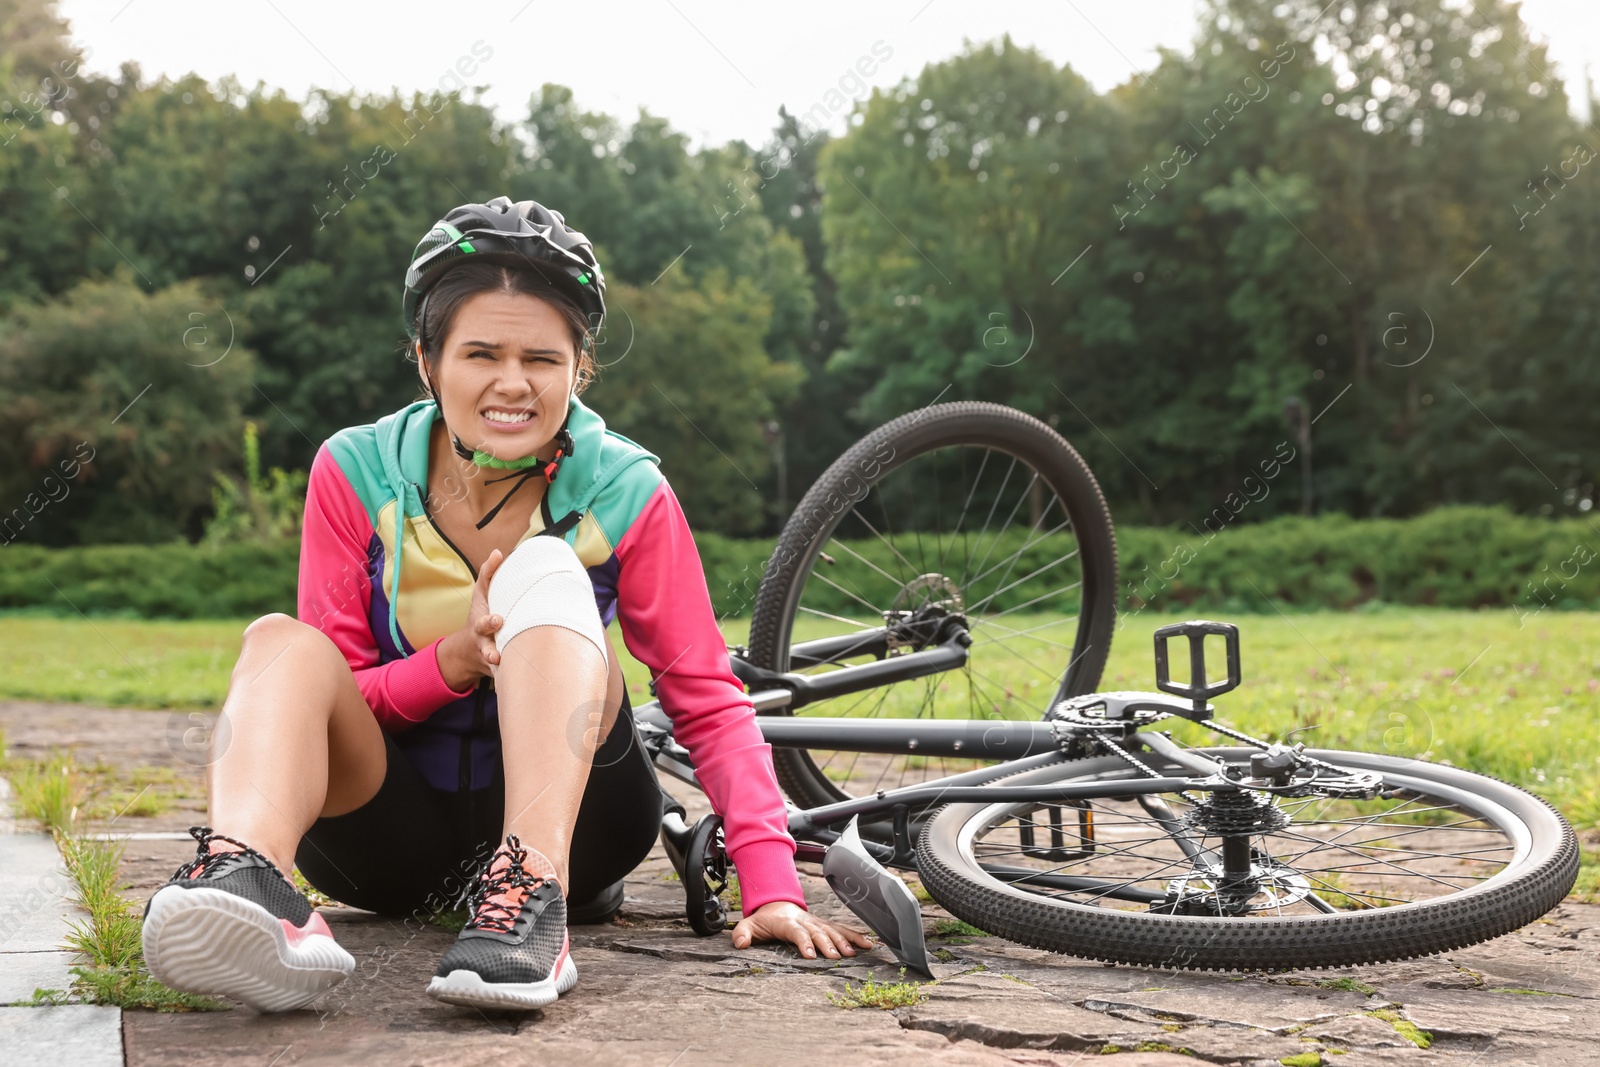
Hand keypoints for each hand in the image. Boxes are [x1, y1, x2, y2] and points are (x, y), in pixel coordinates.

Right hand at [438, 548, 505, 690]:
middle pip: (487, 650)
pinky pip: (506, 681)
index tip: (498, 619)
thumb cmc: (480, 617)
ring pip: (496, 670)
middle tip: (497, 655)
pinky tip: (520, 693)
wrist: (466, 653)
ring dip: (500, 673)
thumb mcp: (480, 595)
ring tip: (508, 677)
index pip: (484, 624)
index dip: (490, 622)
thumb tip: (499, 551)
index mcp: (481, 627)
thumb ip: (488, 574)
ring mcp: (491, 661)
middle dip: (491, 652)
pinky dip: (510, 686)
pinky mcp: (500, 674)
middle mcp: (484, 645)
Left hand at [730, 901, 874, 960]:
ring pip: (832, 930)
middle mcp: (805, 921)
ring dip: (843, 940)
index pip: (797, 932)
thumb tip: (740, 943)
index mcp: (787, 922)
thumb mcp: (749, 924)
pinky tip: (868, 943)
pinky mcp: (825, 925)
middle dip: (827, 944)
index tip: (810, 955)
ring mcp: (817, 922)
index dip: (804, 942)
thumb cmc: (764, 919)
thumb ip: (743, 933)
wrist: (776, 903)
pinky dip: (855, 935)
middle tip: (836, 957)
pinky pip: (841, 929)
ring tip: (854, 952)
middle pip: (818, 932)